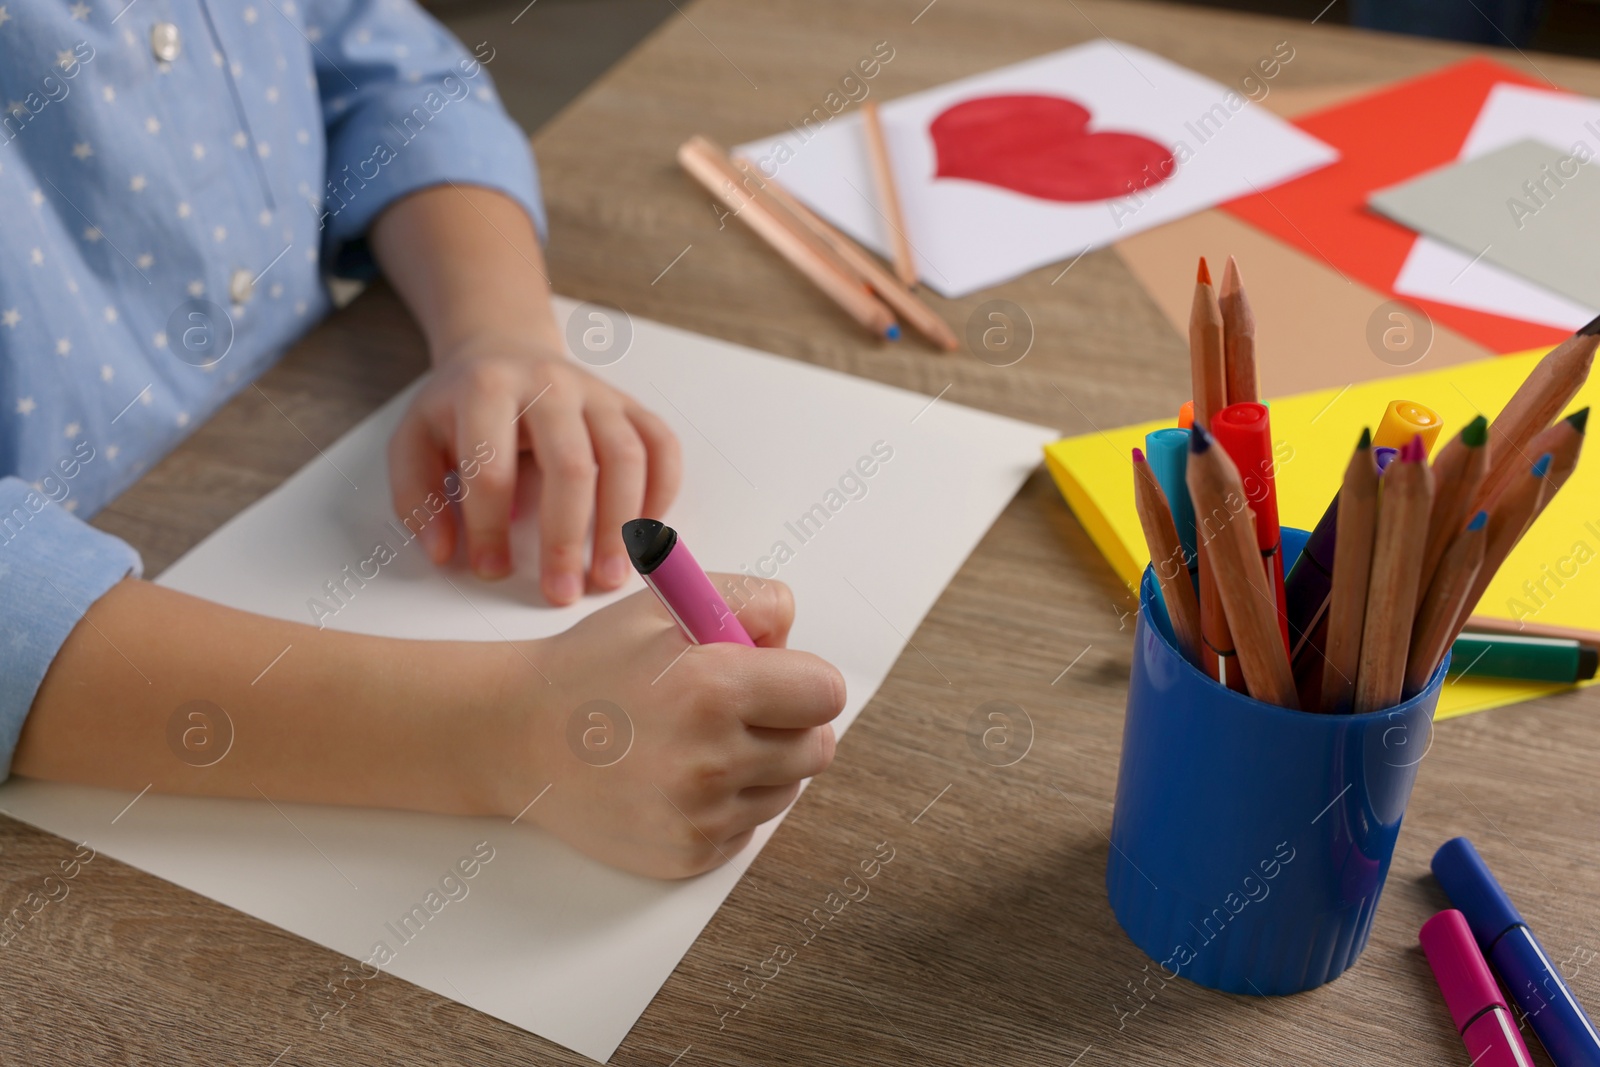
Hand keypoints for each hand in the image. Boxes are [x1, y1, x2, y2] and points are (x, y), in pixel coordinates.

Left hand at [387, 334, 680, 604]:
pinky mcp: (630, 404)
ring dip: (623, 525)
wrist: (503, 350)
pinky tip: (644, 533)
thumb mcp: (415, 439)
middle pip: (571, 465)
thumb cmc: (460, 409)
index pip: (491, 468)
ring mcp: (598, 392)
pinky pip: (663, 446)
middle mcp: (550, 384)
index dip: (489, 528)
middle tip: (562, 593)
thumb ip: (416, 496)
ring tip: (610, 577)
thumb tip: (445, 553)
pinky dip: (662, 492)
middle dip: (566, 537)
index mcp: (488, 390)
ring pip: (627, 457)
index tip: (491, 570)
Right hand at [505, 577, 844, 878]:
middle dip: (788, 722)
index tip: (773, 677)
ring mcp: (699, 817)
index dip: (802, 679)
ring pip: (786, 789)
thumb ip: (749, 602)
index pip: (826, 693)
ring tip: (697, 740)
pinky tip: (676, 777)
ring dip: (760, 764)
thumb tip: (794, 638)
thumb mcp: (667, 604)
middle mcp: (711, 760)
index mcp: (713, 688)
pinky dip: (727, 803)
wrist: (515, 737)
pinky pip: (748, 827)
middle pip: (817, 747)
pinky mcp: (687, 856)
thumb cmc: (594, 666)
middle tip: (737, 707)